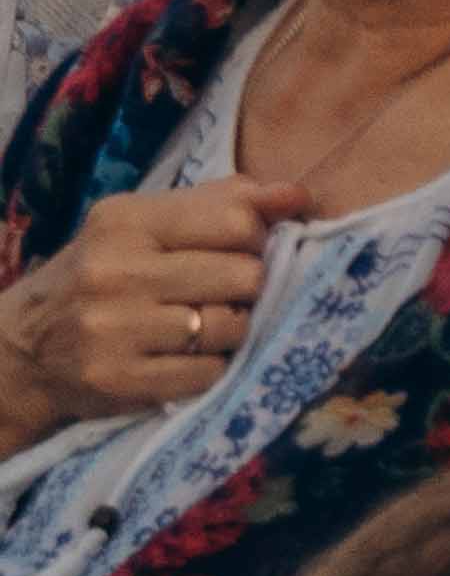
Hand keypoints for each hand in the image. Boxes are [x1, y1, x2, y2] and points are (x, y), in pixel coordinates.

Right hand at [0, 175, 309, 425]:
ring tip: (199, 327)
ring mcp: (114, 329)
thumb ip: (221, 203)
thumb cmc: (100, 276)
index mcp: (125, 222)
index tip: (238, 252)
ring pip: (232, 327)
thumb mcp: (143, 225)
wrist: (20, 350)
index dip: (255, 241)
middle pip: (245, 276)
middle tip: (218, 295)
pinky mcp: (119, 380)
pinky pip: (209, 373)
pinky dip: (208, 368)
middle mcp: (115, 272)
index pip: (237, 222)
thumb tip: (296, 195)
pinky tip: (182, 358)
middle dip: (246, 289)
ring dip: (230, 331)